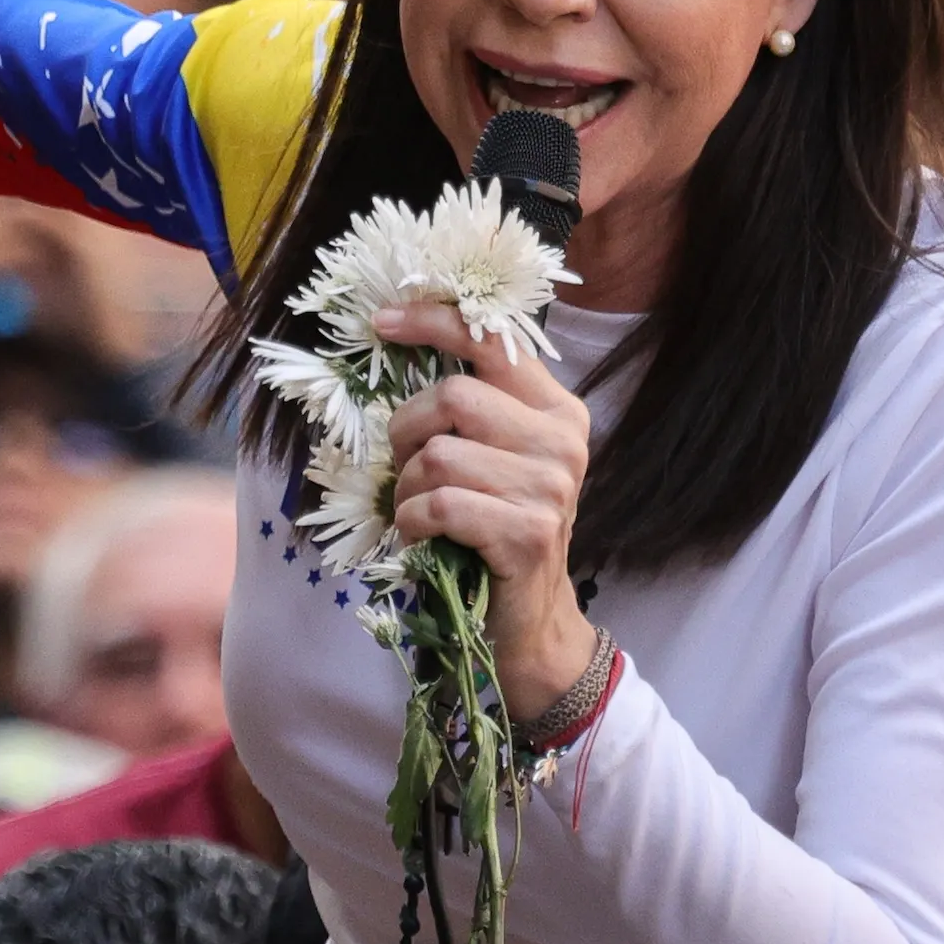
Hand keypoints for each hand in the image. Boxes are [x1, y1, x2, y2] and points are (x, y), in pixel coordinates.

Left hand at [378, 304, 597, 717]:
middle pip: (451, 398)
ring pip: (437, 456)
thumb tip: (396, 342)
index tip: (381, 323)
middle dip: (406, 431)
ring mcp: (551, 488)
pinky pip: (439, 506)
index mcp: (556, 409)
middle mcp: (562, 440)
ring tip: (420, 511)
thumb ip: (469, 406)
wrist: (530, 620)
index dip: (432, 323)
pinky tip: (424, 536)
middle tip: (407, 468)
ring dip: (406, 488)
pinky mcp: (528, 533)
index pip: (491, 341)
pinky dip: (412, 521)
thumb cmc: (495, 526)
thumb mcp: (494, 456)